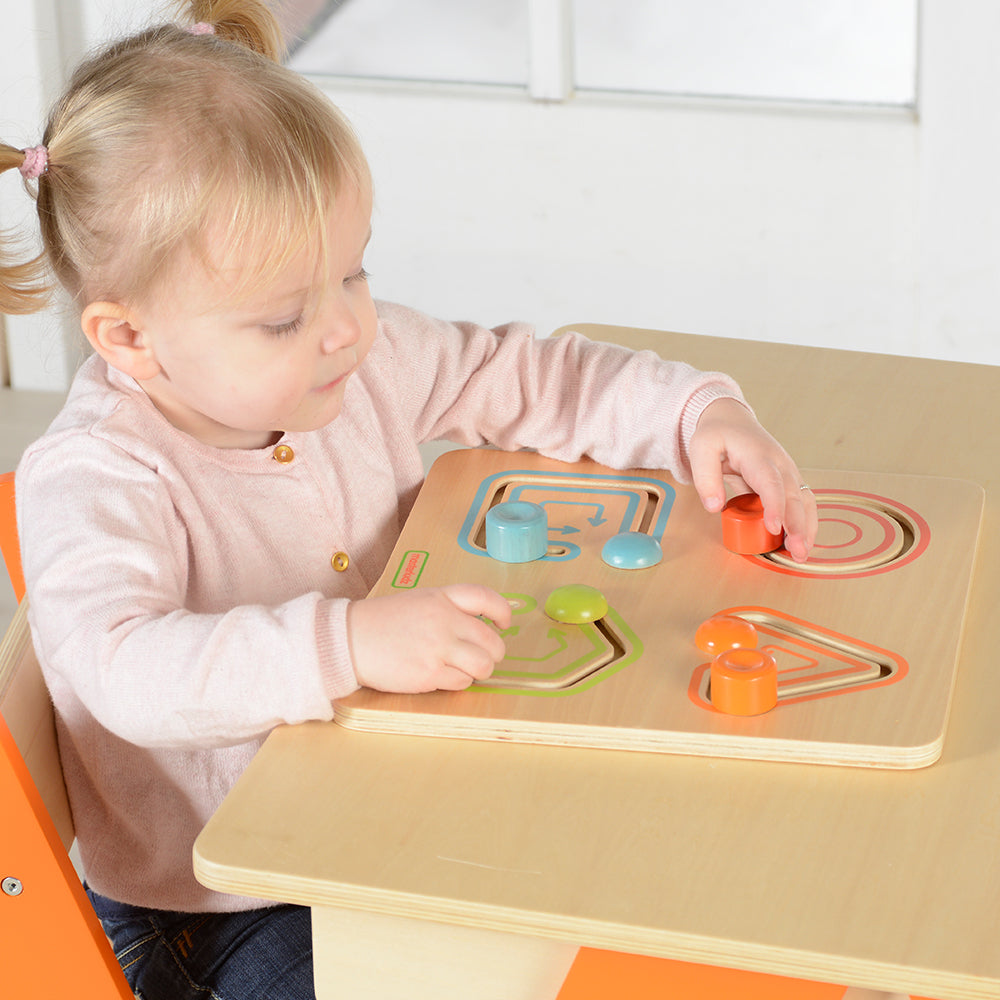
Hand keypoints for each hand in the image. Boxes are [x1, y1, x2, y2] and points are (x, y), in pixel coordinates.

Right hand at [347, 584, 511, 691]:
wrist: (348, 639)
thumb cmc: (381, 621)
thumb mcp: (419, 601)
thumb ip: (448, 608)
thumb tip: (480, 625)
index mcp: (442, 597)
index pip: (486, 598)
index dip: (502, 612)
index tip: (504, 623)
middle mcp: (445, 620)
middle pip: (492, 641)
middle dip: (493, 653)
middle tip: (483, 656)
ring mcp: (438, 648)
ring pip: (483, 665)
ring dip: (480, 671)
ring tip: (465, 669)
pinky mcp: (429, 674)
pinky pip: (462, 683)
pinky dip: (458, 683)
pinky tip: (442, 676)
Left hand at [688, 397, 816, 561]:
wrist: (732, 421)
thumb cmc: (717, 435)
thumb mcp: (701, 449)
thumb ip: (705, 477)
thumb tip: (714, 507)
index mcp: (758, 455)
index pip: (771, 482)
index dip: (775, 505)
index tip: (774, 527)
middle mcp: (780, 464)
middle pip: (794, 495)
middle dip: (799, 525)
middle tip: (798, 551)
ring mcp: (788, 473)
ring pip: (805, 501)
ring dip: (807, 527)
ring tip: (801, 553)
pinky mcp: (789, 483)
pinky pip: (802, 504)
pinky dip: (804, 524)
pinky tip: (800, 543)